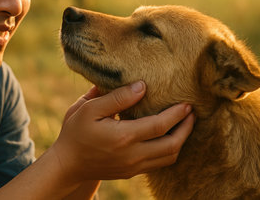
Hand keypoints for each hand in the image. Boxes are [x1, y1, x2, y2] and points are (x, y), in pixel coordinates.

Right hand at [52, 81, 194, 182]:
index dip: (177, 114)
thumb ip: (116, 97)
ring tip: (185, 124)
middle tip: (192, 113)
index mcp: (123, 137)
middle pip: (172, 145)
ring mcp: (133, 167)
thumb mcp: (89, 108)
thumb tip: (142, 86)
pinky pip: (159, 163)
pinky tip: (168, 137)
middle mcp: (132, 155)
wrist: (67, 164)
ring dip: (181, 140)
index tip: (186, 103)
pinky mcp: (131, 172)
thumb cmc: (75, 132)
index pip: (160, 126)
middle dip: (186, 128)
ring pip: (169, 157)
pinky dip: (170, 150)